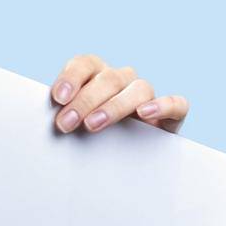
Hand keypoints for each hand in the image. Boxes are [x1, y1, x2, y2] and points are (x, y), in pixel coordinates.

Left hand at [49, 54, 188, 134]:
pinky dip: (162, 105)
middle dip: (85, 101)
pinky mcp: (171, 113)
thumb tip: (49, 120)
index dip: (71, 77)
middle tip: (66, 123)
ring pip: (139, 89)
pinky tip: (144, 114)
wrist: (121, 161)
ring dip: (114, 106)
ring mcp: (146, 95)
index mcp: (95, 75)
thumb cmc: (87, 138)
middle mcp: (121, 80)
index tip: (58, 98)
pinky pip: (176, 103)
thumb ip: (64, 115)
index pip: (85, 64)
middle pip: (108, 79)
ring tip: (93, 125)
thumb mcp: (73, 124)